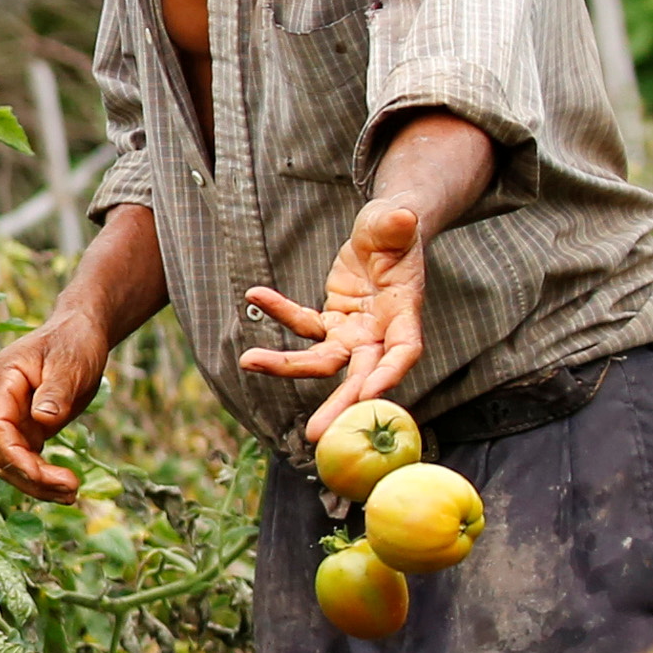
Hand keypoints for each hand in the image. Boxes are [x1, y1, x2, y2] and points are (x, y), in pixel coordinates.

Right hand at [0, 309, 111, 499]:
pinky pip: (31, 460)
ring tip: (73, 495)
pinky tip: (68, 489)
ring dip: (39, 484)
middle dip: (32, 476)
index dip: (14, 455)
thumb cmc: (75, 340)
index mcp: (4, 381)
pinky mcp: (33, 428)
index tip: (41, 474)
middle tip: (71, 488)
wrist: (83, 331)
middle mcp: (4, 403)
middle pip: (3, 452)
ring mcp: (17, 418)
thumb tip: (42, 421)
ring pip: (14, 462)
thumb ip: (54, 391)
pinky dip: (46, 477)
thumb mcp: (69, 363)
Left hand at [243, 196, 433, 439]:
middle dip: (339, 404)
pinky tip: (255, 294)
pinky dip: (279, 311)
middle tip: (315, 435)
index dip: (389, 373)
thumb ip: (398, 223)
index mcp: (404, 313)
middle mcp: (379, 331)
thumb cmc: (398, 229)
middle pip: (360, 374)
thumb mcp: (398, 221)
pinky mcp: (331, 321)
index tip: (369, 394)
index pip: (402, 350)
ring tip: (248, 362)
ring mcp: (354, 331)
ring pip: (322, 360)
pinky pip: (302, 323)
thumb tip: (402, 218)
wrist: (387, 231)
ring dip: (287, 366)